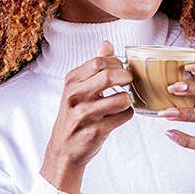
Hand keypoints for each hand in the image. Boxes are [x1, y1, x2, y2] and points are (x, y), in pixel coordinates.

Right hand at [39, 40, 134, 193]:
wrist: (64, 149)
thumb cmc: (74, 115)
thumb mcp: (77, 88)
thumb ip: (93, 66)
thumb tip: (107, 44)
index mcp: (71, 82)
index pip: (99, 61)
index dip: (117, 63)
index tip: (122, 69)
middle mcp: (75, 96)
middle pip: (109, 76)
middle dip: (127, 77)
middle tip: (130, 82)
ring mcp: (85, 115)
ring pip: (121, 99)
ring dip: (128, 99)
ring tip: (123, 101)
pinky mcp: (96, 131)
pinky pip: (124, 117)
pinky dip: (126, 115)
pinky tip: (118, 116)